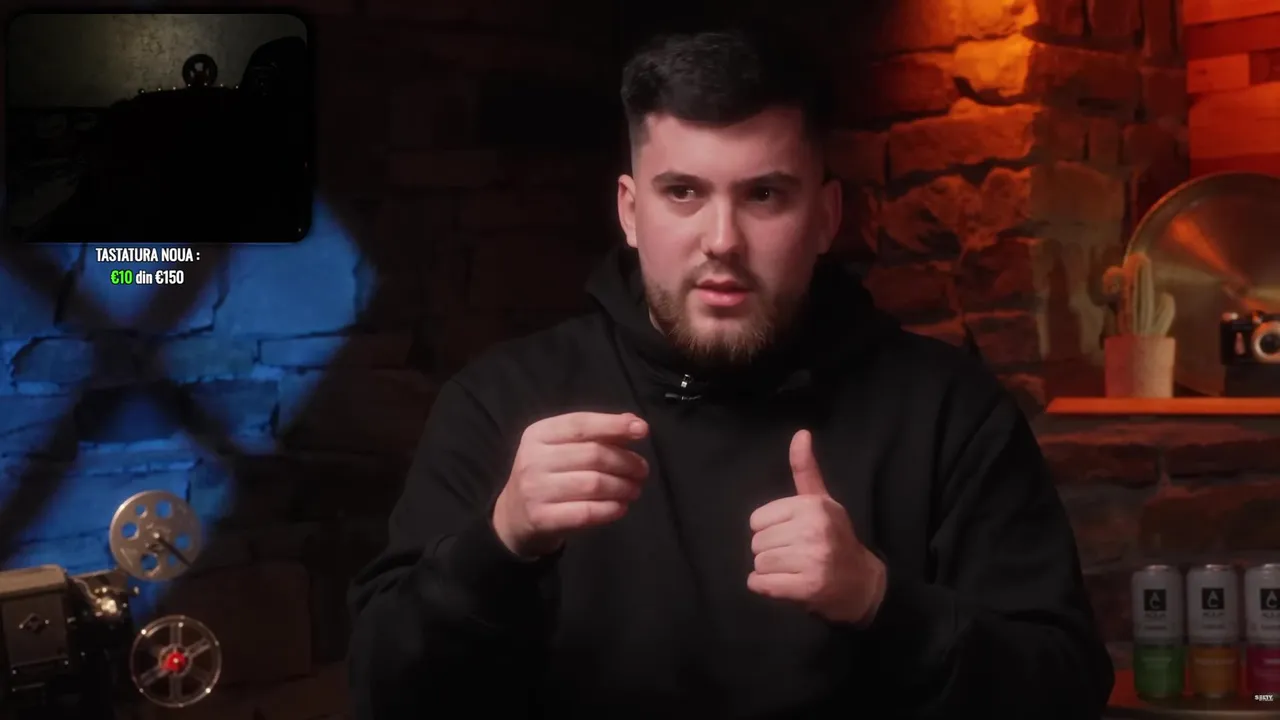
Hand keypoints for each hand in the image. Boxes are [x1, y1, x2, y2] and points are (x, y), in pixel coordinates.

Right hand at [493, 412, 649, 557]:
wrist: (514, 515)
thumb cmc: (547, 475)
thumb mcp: (563, 447)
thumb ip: (597, 433)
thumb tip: (634, 423)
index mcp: (538, 433)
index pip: (581, 424)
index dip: (614, 425)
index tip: (642, 431)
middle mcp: (533, 458)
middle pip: (593, 455)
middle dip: (626, 462)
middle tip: (642, 471)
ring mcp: (535, 489)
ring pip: (593, 484)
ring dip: (622, 487)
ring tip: (634, 489)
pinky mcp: (541, 518)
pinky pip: (586, 513)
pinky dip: (610, 510)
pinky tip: (621, 507)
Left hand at [747, 429, 885, 625]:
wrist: (863, 583)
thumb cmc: (836, 538)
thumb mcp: (823, 500)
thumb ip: (805, 469)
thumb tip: (801, 433)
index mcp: (813, 506)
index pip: (757, 520)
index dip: (769, 530)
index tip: (791, 535)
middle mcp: (813, 530)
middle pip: (757, 542)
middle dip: (770, 551)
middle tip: (794, 556)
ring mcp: (812, 560)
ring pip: (758, 564)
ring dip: (769, 571)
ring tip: (793, 570)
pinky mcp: (808, 588)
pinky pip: (761, 584)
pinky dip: (765, 587)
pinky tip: (785, 585)